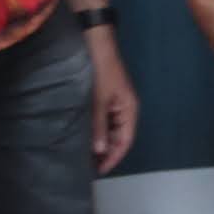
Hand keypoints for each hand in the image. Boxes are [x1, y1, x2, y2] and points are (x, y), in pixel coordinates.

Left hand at [83, 29, 140, 172]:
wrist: (97, 43)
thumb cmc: (102, 70)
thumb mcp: (99, 100)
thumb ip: (99, 126)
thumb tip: (100, 151)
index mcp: (129, 110)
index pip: (125, 141)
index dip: (114, 157)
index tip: (100, 170)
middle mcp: (124, 109)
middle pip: (118, 137)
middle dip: (106, 152)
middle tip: (89, 166)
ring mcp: (114, 103)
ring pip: (109, 129)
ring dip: (100, 142)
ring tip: (84, 155)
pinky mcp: (104, 98)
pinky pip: (102, 120)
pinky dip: (95, 130)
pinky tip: (84, 136)